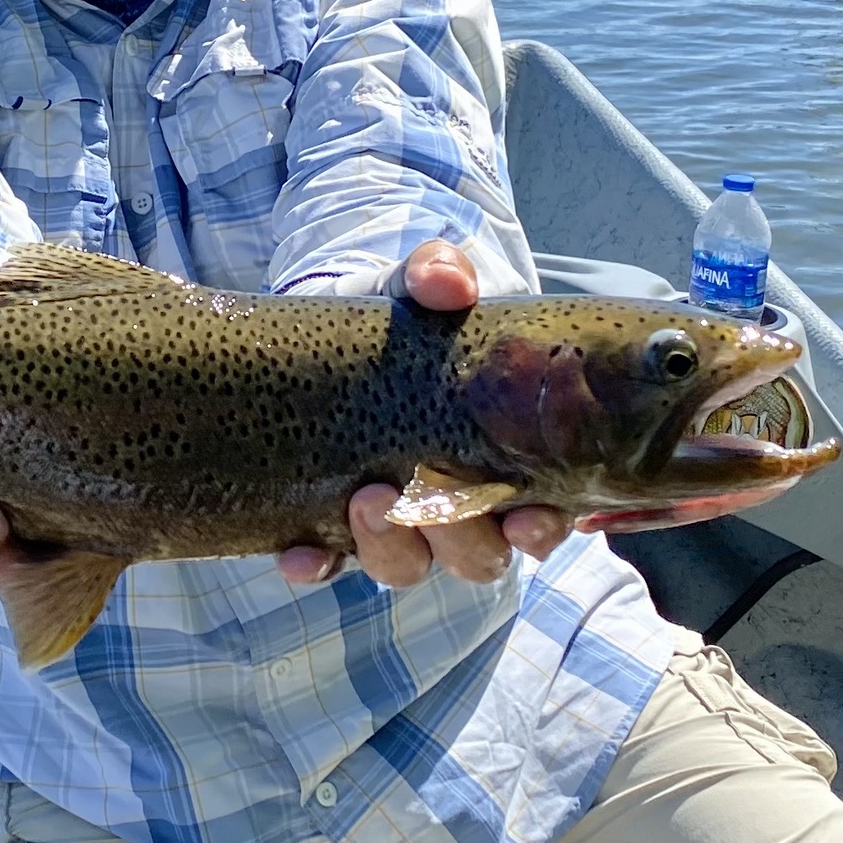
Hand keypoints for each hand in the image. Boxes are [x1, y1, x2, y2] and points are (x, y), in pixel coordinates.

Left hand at [277, 241, 572, 588]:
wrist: (337, 329)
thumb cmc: (405, 319)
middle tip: (417, 497)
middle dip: (456, 540)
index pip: (538, 519)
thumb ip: (438, 277)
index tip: (526, 519)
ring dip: (389, 547)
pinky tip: (302, 556)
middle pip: (476, 556)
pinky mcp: (330, 523)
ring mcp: (394, 522)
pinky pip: (327, 562)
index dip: (539, 530)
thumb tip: (447, 282)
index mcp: (501, 462)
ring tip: (364, 501)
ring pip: (406, 565)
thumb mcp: (420, 289)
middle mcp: (455, 508)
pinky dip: (316, 565)